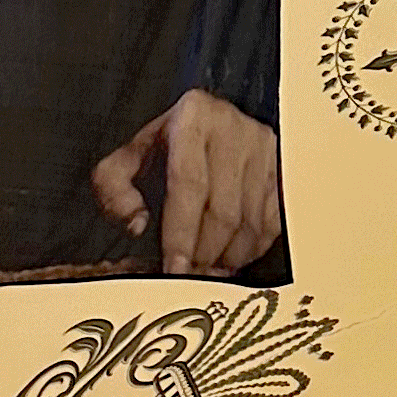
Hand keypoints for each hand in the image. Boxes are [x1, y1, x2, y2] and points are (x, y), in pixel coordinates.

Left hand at [90, 89, 278, 276]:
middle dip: (205, 254)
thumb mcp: (129, 156)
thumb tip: (137, 225)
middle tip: (189, 278)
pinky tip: (231, 258)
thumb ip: (114, 190)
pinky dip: (252, 250)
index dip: (181, 233)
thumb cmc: (167, 144)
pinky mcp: (282, 170)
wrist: (211, 120)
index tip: (174, 269)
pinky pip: (271, 223)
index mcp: (192, 119)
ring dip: (228, 258)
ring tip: (208, 271)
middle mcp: (234, 130)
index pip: (189, 185)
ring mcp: (264, 151)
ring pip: (250, 223)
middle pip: (224, 211)